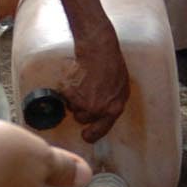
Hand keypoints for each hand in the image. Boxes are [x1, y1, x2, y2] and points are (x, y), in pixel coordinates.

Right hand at [61, 24, 129, 144]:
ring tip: (83, 83)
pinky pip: (65, 98)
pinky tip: (77, 78)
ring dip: (74, 99)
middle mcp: (97, 109)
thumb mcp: (122, 89)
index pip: (100, 131)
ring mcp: (82, 102)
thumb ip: (112, 105)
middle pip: (82, 119)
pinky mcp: (70, 93)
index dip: (91, 135)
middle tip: (87, 93)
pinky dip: (68, 89)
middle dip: (82, 109)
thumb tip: (104, 115)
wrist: (98, 50)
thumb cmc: (112, 65)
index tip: (85, 136)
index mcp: (113, 109)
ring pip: (72, 108)